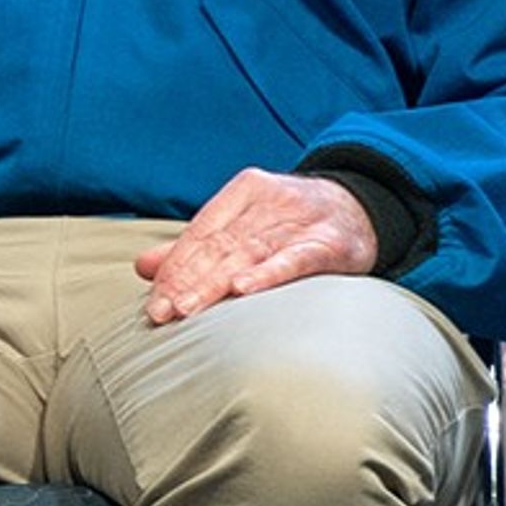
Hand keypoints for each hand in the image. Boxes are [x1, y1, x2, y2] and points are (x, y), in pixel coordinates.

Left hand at [134, 167, 378, 323]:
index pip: (199, 234)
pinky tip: (243, 289)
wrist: (362, 208)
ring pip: (248, 254)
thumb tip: (143, 266)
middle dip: (187, 282)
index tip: (155, 302)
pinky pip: (296, 258)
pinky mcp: (330, 242)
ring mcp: (300, 220)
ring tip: (187, 307)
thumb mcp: (247, 224)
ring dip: (214, 284)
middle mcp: (269, 203)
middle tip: (162, 313)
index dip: (174, 269)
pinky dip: (268, 273)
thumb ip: (197, 246)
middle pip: (218, 246)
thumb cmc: (293, 223)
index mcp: (243, 193)